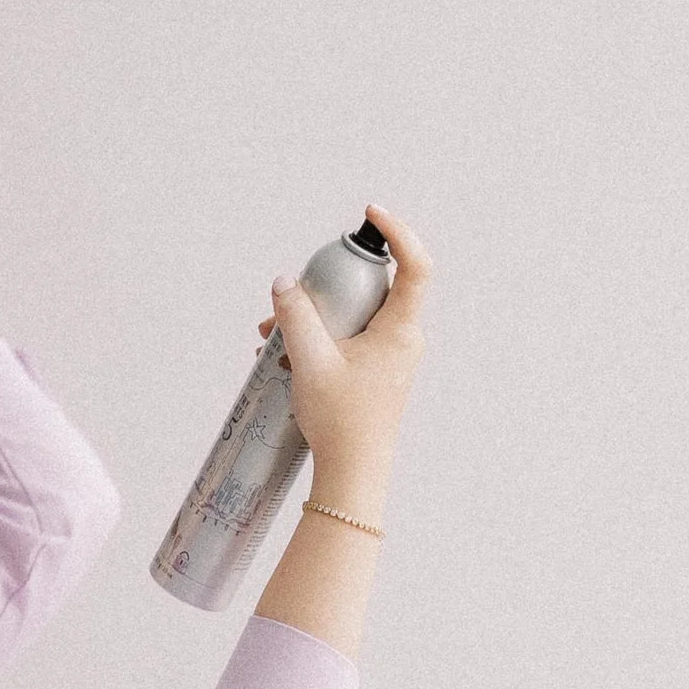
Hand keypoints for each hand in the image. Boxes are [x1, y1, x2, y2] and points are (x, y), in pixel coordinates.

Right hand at [264, 207, 431, 492]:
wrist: (353, 474)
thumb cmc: (341, 422)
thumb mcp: (310, 360)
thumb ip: (296, 316)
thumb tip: (284, 283)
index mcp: (400, 330)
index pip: (416, 266)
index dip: (398, 233)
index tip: (371, 214)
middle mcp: (403, 339)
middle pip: (373, 287)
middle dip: (329, 286)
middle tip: (294, 297)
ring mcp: (392, 357)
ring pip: (356, 315)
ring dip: (316, 317)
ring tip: (273, 336)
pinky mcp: (377, 372)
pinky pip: (351, 338)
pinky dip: (321, 338)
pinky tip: (285, 354)